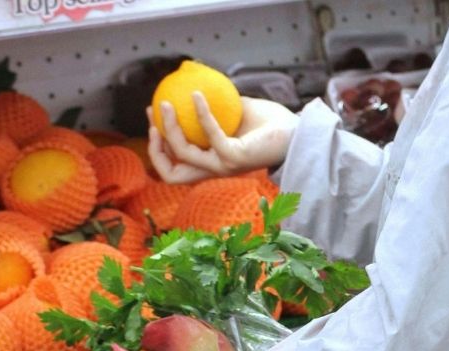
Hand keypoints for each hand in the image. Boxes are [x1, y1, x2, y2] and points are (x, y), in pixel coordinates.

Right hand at [147, 93, 298, 183]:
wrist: (295, 132)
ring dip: (171, 127)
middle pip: (172, 176)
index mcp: (211, 163)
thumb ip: (212, 102)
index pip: (176, 168)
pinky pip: (210, 135)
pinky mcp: (235, 158)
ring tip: (168, 101)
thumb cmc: (268, 124)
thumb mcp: (232, 110)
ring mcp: (224, 166)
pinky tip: (197, 95)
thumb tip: (189, 76)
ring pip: (183, 154)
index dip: (158, 150)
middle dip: (155, 149)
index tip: (154, 121)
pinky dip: (201, 114)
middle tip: (154, 116)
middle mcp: (215, 169)